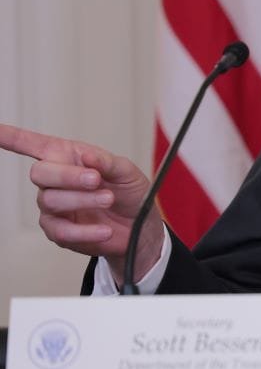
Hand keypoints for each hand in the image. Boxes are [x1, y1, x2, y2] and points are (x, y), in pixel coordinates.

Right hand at [0, 122, 164, 284]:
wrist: (139, 225)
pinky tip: (104, 229)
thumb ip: (107, 162)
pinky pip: (60, 231)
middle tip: (95, 179)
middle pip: (39, 173)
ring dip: (83, 200)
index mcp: (68, 157)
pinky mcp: (59, 231)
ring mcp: (53, 206)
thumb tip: (88, 156)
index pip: (32, 144)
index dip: (11, 137)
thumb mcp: (126, 171)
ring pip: (50, 201)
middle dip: (67, 176)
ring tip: (108, 199)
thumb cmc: (129, 192)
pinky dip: (85, 231)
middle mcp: (55, 180)